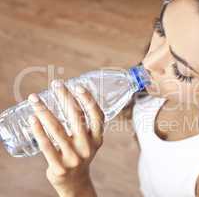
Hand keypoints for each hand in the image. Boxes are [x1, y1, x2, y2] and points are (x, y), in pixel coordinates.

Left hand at [28, 80, 103, 196]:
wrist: (75, 182)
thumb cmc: (80, 154)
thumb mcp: (89, 141)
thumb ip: (85, 124)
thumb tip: (69, 97)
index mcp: (97, 139)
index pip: (97, 116)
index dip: (89, 100)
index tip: (78, 86)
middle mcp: (87, 147)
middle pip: (76, 117)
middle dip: (65, 97)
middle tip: (55, 84)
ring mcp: (73, 157)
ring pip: (57, 129)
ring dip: (44, 111)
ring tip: (35, 99)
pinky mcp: (59, 166)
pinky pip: (46, 145)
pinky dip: (38, 131)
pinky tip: (32, 119)